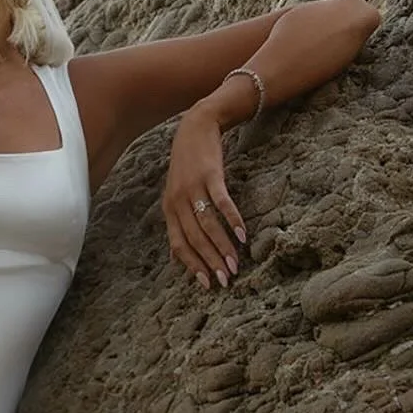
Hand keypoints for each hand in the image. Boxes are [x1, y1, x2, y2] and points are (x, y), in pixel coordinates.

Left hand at [162, 108, 246, 289]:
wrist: (195, 128)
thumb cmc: (187, 166)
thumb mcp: (175, 196)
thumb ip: (177, 224)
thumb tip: (174, 258)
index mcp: (169, 210)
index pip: (179, 245)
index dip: (193, 265)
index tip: (207, 284)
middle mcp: (178, 201)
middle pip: (195, 239)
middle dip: (211, 262)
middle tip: (226, 279)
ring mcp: (193, 188)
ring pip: (207, 225)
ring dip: (223, 246)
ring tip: (236, 263)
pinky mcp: (210, 175)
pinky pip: (221, 202)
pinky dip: (232, 220)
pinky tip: (242, 235)